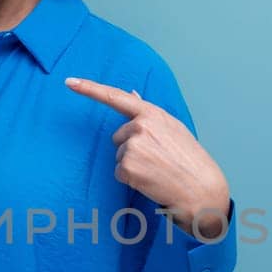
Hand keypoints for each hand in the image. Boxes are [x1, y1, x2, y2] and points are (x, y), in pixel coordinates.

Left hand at [64, 76, 230, 239]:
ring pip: (119, 157)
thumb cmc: (190, 159)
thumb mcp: (173, 128)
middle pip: (118, 137)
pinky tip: (151, 180)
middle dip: (132, 148)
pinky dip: (131, 179)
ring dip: (133, 166)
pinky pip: (119, 173)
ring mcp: (133, 146)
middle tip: (157, 159)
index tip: (69, 82)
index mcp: (152, 113)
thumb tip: (131, 94)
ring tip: (158, 170)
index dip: (89, 88)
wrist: (202, 189)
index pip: (115, 97)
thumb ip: (148, 113)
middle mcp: (140, 126)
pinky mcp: (127, 167)